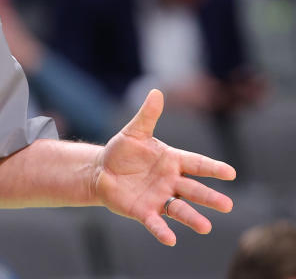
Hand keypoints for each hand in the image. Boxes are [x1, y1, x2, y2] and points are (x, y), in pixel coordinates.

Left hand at [92, 89, 235, 245]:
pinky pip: (155, 222)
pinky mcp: (144, 211)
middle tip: (227, 205)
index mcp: (172, 161)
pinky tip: (171, 240)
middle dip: (209, 197)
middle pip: (194, 190)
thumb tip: (156, 92)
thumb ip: (147, 115)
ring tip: (206, 227)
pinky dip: (162, 231)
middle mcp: (171, 182)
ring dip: (193, 218)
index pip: (196, 164)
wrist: (101, 171)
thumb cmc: (122, 152)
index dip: (212, 168)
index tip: (230, 172)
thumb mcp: (134, 132)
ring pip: (179, 209)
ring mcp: (159, 198)